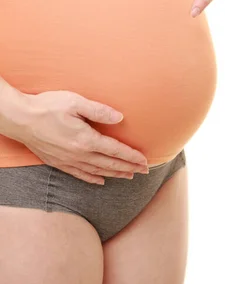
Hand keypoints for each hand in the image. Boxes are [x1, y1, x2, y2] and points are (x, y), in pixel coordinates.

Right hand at [17, 90, 147, 184]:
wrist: (20, 119)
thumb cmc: (48, 106)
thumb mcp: (75, 102)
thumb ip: (99, 111)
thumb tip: (120, 117)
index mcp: (86, 139)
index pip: (115, 151)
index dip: (132, 157)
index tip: (145, 161)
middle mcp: (79, 154)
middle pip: (109, 164)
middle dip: (128, 168)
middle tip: (144, 171)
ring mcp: (68, 161)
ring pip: (97, 172)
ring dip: (115, 174)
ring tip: (128, 176)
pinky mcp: (58, 162)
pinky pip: (80, 175)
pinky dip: (93, 179)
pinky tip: (101, 180)